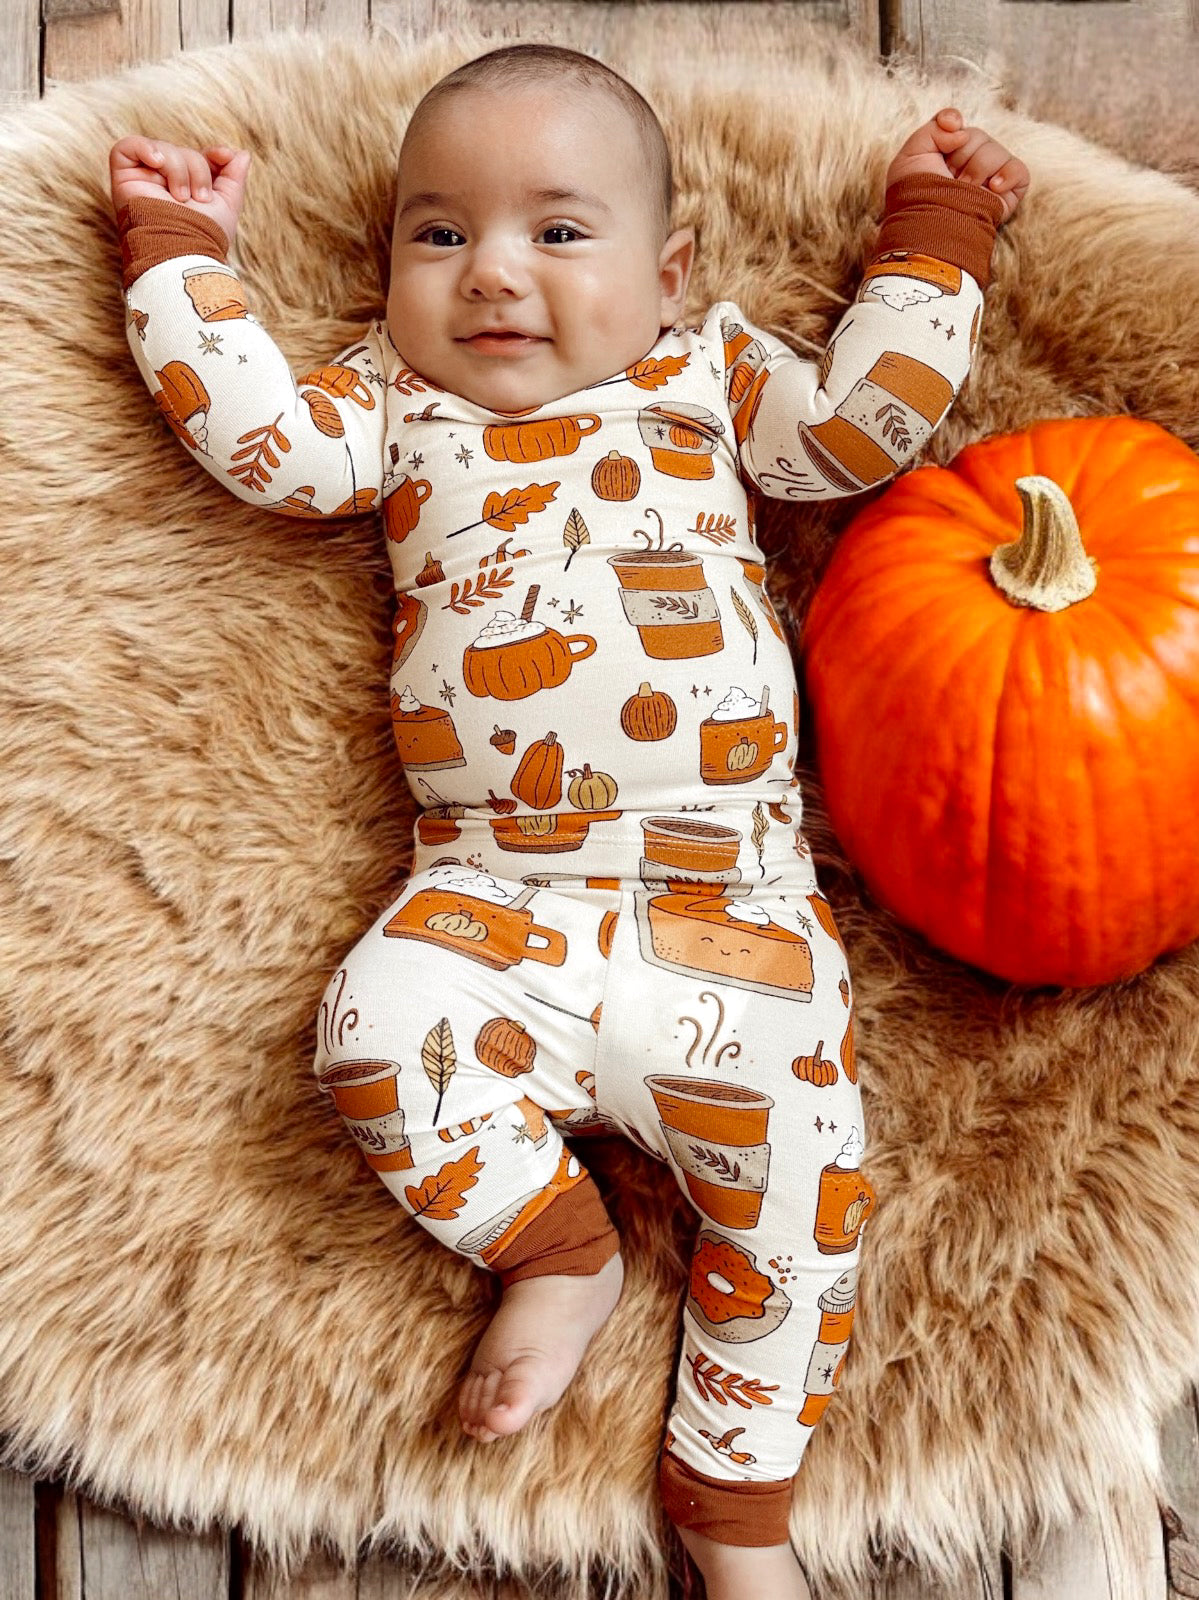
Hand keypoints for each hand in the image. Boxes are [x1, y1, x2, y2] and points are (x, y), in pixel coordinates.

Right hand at [109, 136, 251, 245]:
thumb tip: (241, 153)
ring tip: (180, 197)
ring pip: (163, 149)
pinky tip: (157, 163)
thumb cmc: (204, 237)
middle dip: (197, 169)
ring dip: (178, 169)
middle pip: (182, 152)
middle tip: (199, 198)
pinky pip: (129, 145)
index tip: (224, 157)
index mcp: (186, 189)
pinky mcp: (123, 177)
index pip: (197, 158)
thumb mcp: (228, 205)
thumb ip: (234, 178)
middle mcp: (163, 184)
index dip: (211, 155)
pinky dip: (144, 148)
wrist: (182, 251)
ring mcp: (142, 179)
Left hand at [886, 107, 1028, 222]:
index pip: (954, 123)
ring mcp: (990, 177)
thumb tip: (962, 131)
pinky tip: (993, 187)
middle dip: (960, 154)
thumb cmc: (914, 197)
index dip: (951, 121)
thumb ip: (933, 129)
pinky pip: (1019, 170)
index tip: (951, 128)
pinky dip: (1008, 174)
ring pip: (995, 151)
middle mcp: (968, 163)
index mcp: (945, 154)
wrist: (928, 227)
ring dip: (978, 169)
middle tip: (949, 176)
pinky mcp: (1008, 192)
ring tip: (964, 189)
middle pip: (976, 135)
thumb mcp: (911, 155)